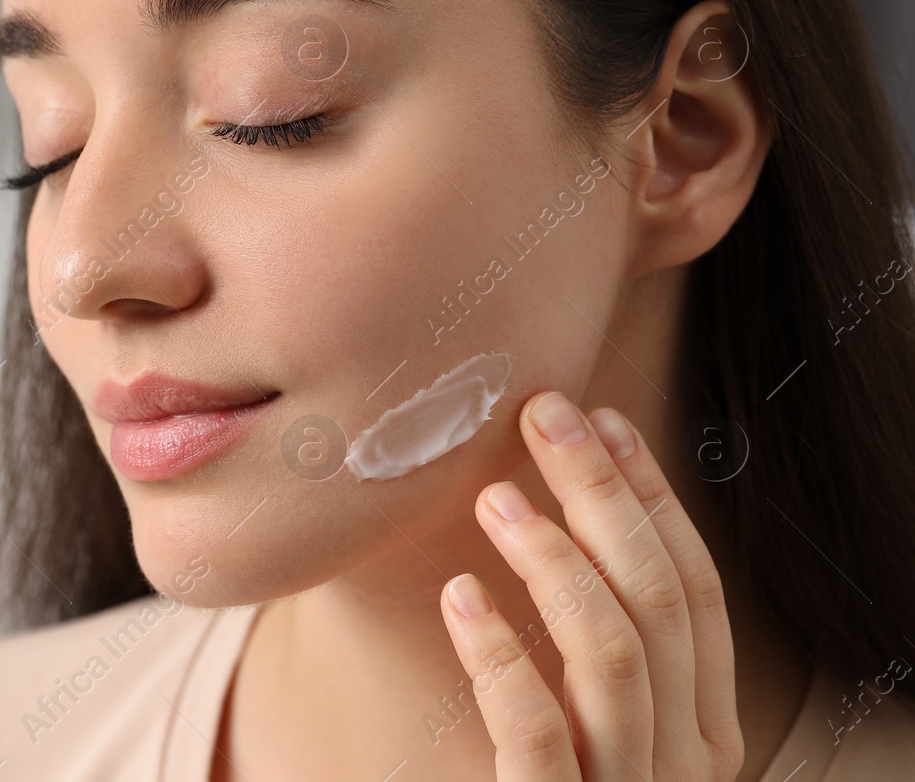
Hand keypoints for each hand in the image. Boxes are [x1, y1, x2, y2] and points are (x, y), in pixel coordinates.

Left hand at [437, 391, 744, 779]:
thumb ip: (596, 650)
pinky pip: (537, 734)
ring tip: (496, 496)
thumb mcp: (599, 728)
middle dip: (604, 497)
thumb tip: (552, 516)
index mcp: (703, 730)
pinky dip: (500, 657)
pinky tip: (460, 596)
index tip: (604, 425)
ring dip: (554, 558)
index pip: (694, 593)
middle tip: (546, 416)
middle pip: (657, 602)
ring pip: (611, 653)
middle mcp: (685, 763)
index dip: (652, 501)